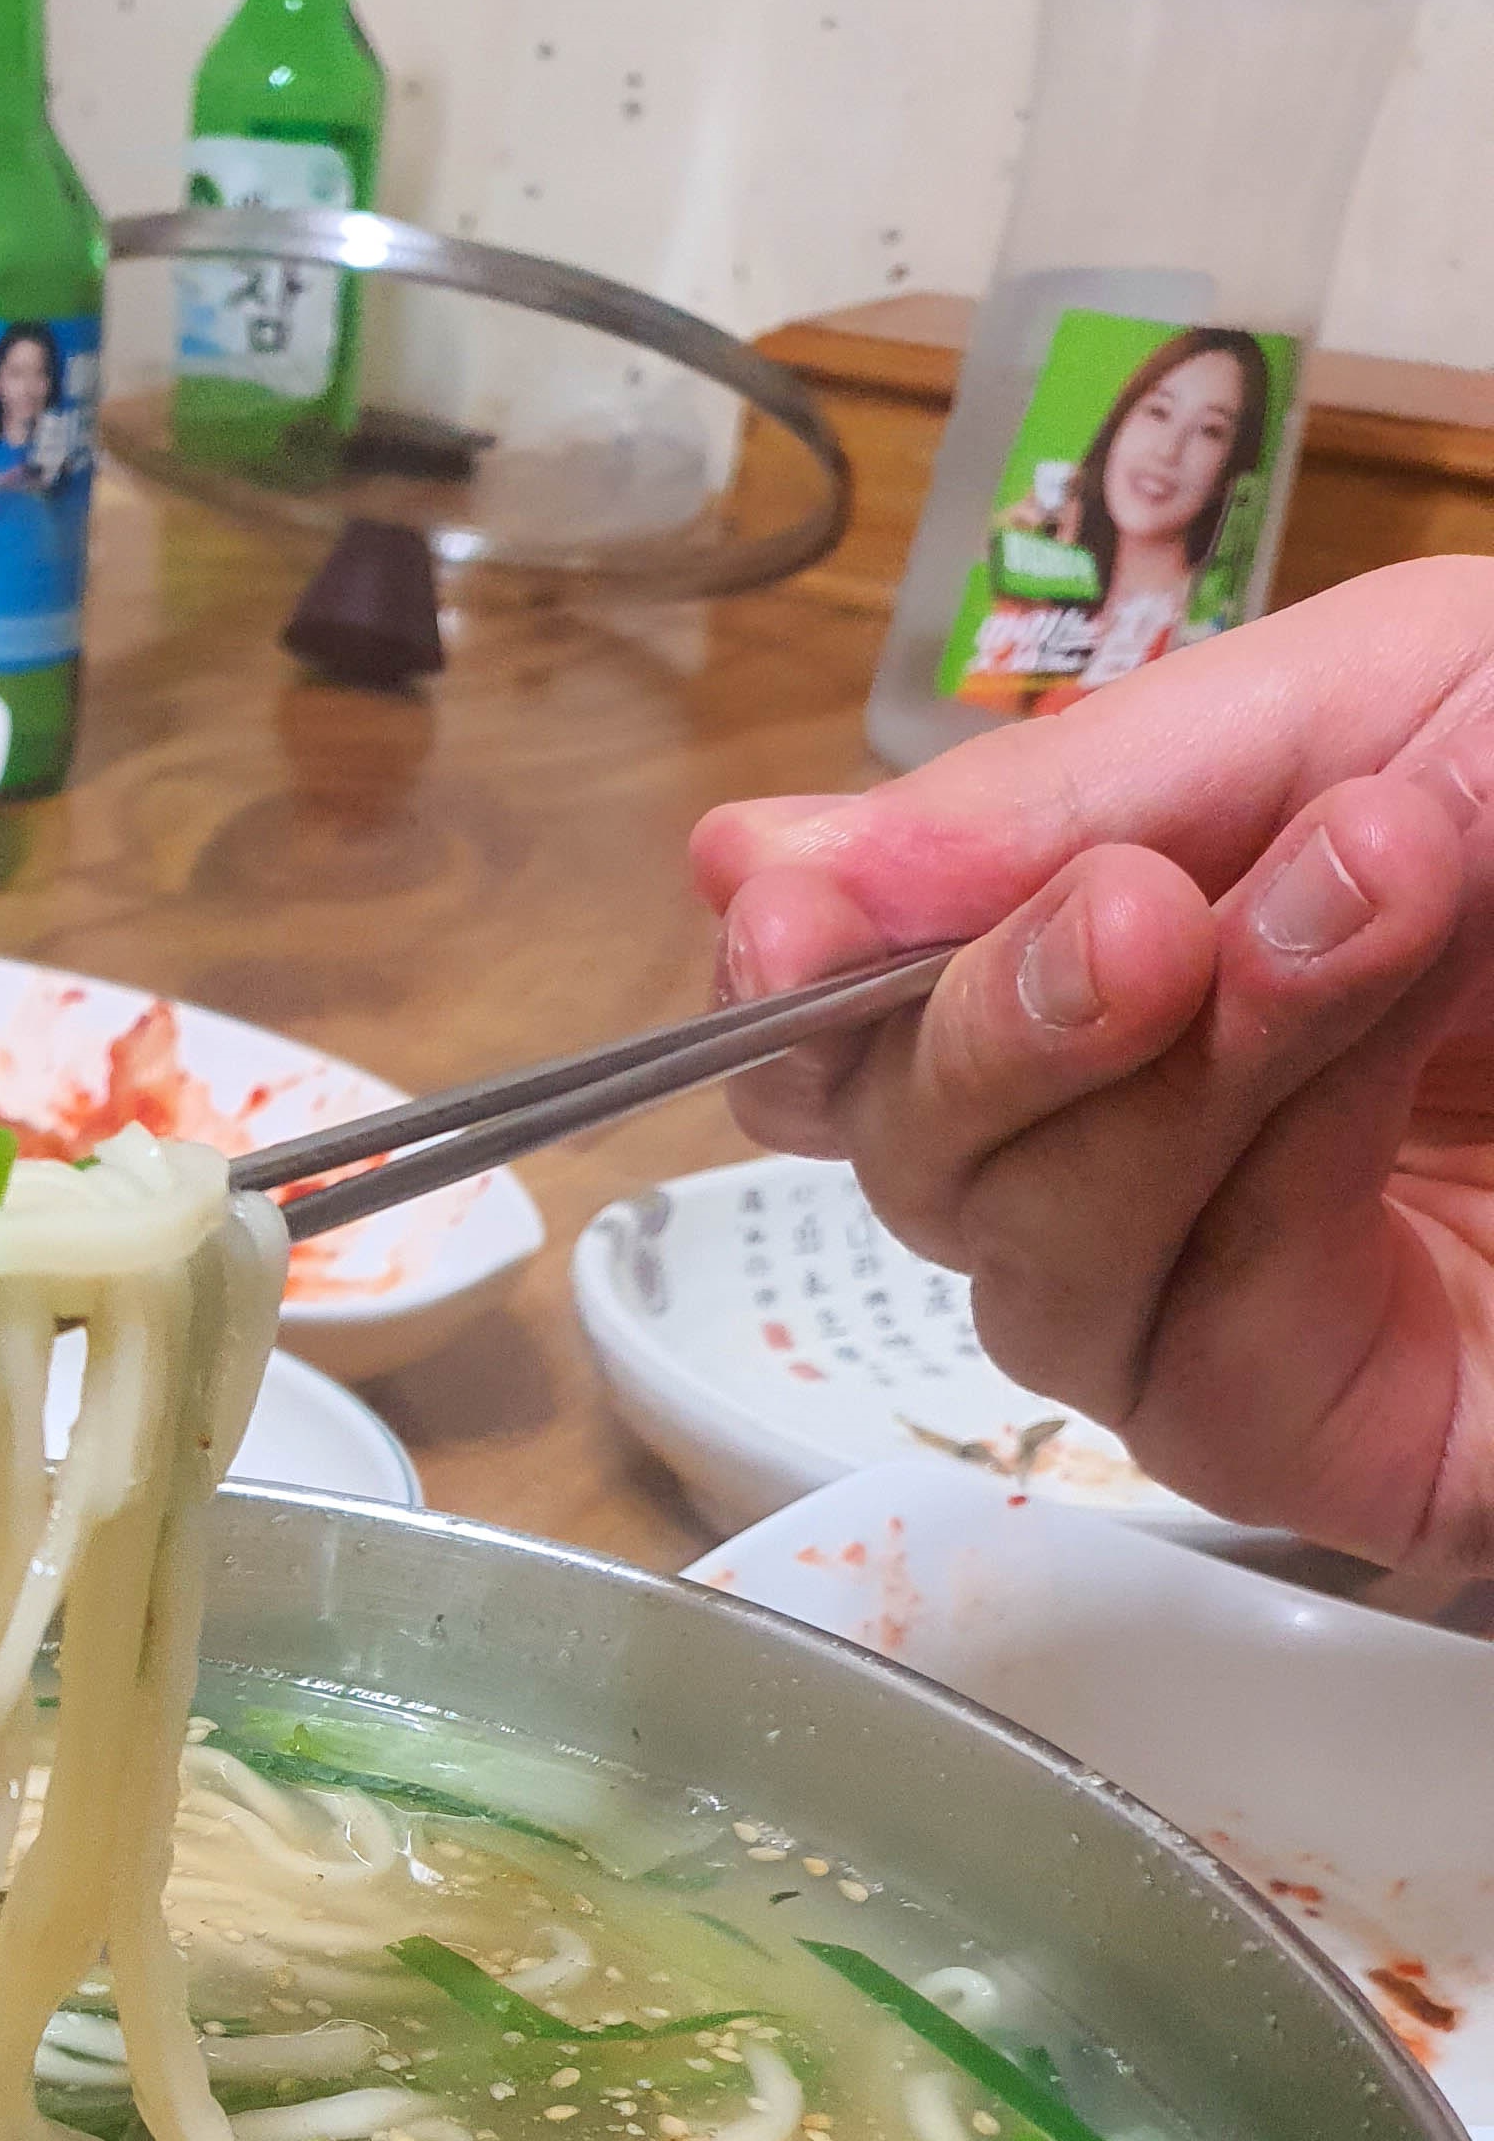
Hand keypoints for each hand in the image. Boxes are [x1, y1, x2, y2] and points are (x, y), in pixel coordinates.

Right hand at [689, 558, 1493, 1562]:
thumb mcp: (1395, 693)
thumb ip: (1086, 780)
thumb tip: (746, 878)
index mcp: (1143, 953)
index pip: (880, 996)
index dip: (809, 968)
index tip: (782, 919)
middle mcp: (1155, 1141)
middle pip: (905, 1156)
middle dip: (983, 1027)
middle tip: (1129, 919)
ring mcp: (1232, 1306)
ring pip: (1022, 1263)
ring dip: (1159, 1077)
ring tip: (1361, 899)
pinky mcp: (1329, 1447)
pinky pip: (1179, 1364)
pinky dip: (1255, 1182)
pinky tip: (1373, 1024)